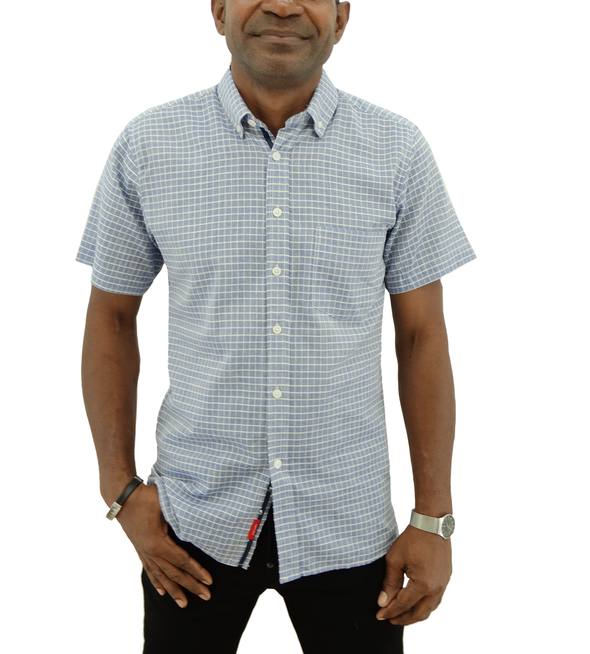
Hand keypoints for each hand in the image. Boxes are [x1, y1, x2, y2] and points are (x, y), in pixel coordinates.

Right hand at [116, 483, 212, 607]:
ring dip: (173, 590)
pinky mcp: (140, 549)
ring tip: (184, 604)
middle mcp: (150, 551)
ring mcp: (143, 552)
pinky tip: (161, 592)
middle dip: (191, 585)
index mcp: (158, 543)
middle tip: (206, 596)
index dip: (197, 571)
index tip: (209, 581)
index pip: (182, 561)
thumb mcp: (166, 504)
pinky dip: (156, 581)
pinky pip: (150, 569)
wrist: (122, 496)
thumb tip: (200, 521)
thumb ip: (180, 516)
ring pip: (161, 576)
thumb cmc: (147, 496)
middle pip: (173, 573)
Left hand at [376, 525, 451, 625]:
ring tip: (401, 614)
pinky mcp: (446, 578)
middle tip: (390, 619)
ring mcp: (444, 584)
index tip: (379, 615)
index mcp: (423, 584)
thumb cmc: (412, 539)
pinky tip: (415, 602)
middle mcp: (436, 588)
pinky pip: (436, 599)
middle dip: (403, 618)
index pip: (403, 604)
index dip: (390, 611)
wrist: (432, 523)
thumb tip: (383, 602)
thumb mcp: (395, 559)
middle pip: (419, 613)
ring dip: (415, 614)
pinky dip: (424, 605)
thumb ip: (389, 583)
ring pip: (430, 608)